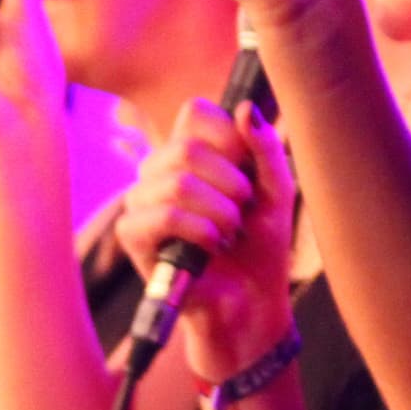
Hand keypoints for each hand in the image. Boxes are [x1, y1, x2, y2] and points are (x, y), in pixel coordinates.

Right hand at [112, 99, 299, 384]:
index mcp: (190, 152)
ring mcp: (142, 201)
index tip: (248, 171)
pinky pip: (164, 216)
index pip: (195, 112)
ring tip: (230, 234)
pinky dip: (200, 232)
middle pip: (188, 147)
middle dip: (230, 184)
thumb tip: (244, 108)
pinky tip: (213, 247)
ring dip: (219, 213)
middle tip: (243, 212)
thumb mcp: (277, 190)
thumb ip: (265, 148)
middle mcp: (159, 170)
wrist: (251, 301)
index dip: (228, 136)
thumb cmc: (261, 245)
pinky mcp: (133, 235)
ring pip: (177, 182)